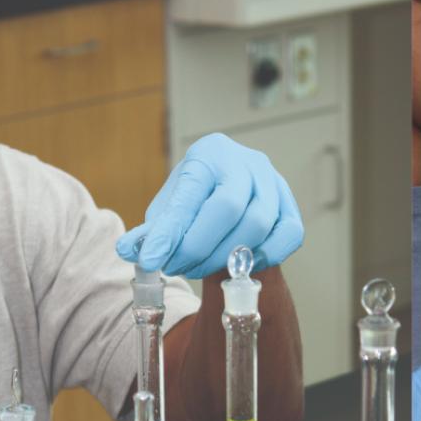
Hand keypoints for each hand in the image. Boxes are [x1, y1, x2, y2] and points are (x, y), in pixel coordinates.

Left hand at [117, 133, 306, 276]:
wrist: (228, 193)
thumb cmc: (196, 201)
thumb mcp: (169, 208)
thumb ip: (152, 230)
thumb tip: (129, 249)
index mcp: (209, 153)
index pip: (190, 195)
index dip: (170, 232)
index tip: (152, 261)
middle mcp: (246, 161)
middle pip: (228, 208)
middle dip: (198, 247)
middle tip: (178, 266)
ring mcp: (274, 182)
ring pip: (258, 224)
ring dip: (225, 257)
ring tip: (200, 267)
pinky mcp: (291, 205)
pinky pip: (290, 235)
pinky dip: (265, 256)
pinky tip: (239, 265)